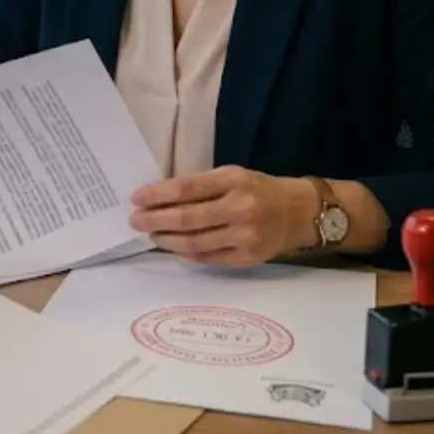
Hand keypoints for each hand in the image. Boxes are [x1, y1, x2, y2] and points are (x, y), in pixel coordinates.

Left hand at [128, 166, 318, 265]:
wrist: (299, 213)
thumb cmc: (259, 190)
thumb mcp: (233, 176)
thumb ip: (201, 185)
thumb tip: (160, 197)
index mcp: (234, 181)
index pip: (187, 188)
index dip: (158, 195)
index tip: (136, 198)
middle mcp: (240, 209)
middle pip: (187, 218)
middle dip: (155, 220)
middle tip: (135, 220)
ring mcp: (245, 236)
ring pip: (195, 242)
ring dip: (167, 240)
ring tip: (152, 235)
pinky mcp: (247, 257)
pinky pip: (208, 258)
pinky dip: (186, 253)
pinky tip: (174, 248)